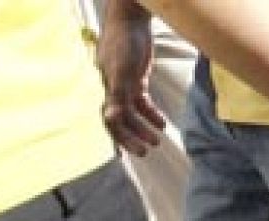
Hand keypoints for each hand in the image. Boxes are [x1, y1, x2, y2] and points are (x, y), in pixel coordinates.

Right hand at [95, 8, 166, 155]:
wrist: (131, 21)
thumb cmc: (122, 43)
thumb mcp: (120, 70)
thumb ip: (117, 95)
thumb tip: (110, 118)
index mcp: (107, 90)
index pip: (111, 121)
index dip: (121, 138)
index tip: (135, 151)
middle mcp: (114, 91)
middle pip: (122, 121)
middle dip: (134, 137)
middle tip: (149, 150)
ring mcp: (125, 85)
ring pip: (133, 114)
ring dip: (144, 127)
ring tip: (158, 139)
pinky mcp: (136, 79)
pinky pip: (143, 102)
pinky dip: (151, 113)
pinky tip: (162, 123)